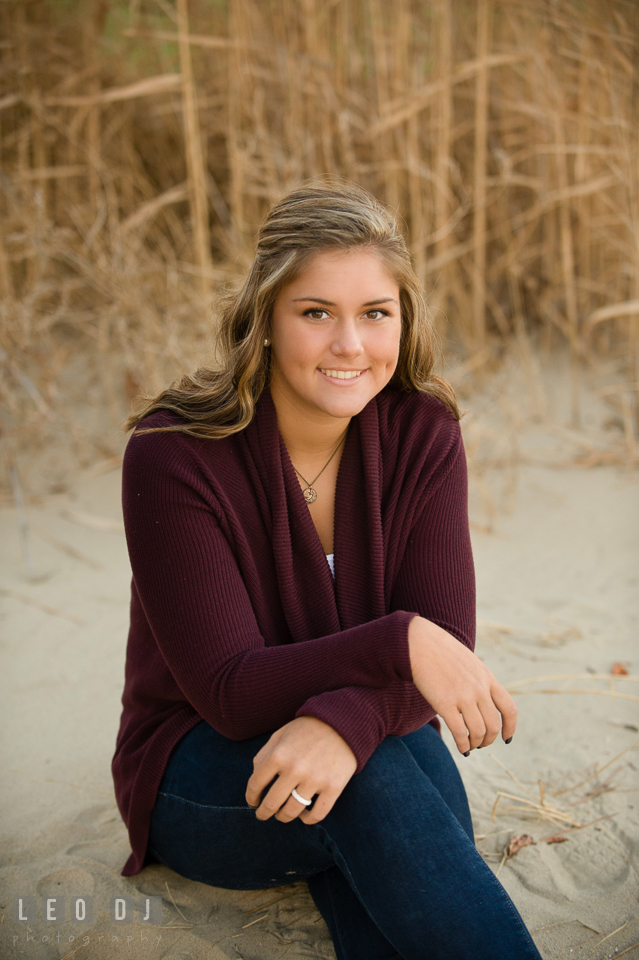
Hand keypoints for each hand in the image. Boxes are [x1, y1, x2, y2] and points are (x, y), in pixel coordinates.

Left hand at [245, 716, 357, 823]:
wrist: (343, 723)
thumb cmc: (307, 729)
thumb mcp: (280, 734)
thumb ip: (263, 754)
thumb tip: (254, 777)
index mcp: (278, 755)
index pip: (256, 784)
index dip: (251, 797)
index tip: (252, 802)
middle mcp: (294, 769)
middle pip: (272, 803)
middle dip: (264, 813)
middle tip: (263, 815)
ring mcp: (315, 780)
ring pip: (292, 812)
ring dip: (284, 817)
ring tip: (283, 815)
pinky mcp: (333, 787)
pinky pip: (317, 815)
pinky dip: (307, 819)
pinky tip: (303, 815)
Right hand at [408, 616, 516, 755]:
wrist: (420, 644)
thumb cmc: (441, 653)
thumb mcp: (469, 662)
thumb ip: (479, 680)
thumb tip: (482, 699)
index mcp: (487, 678)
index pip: (509, 709)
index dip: (510, 727)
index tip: (505, 738)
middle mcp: (479, 689)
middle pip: (494, 725)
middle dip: (489, 740)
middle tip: (481, 744)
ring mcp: (463, 697)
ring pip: (478, 732)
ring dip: (476, 744)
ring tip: (470, 746)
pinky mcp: (445, 704)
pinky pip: (460, 732)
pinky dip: (463, 745)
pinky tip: (461, 748)